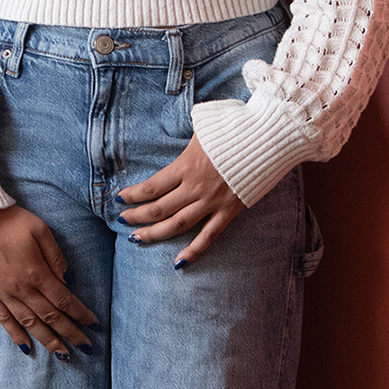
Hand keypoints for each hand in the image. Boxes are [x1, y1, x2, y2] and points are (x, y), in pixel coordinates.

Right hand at [0, 205, 97, 358]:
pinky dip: (15, 334)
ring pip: (29, 323)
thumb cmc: (8, 219)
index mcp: (36, 272)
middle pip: (50, 317)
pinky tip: (26, 347)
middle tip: (86, 347)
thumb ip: (56, 257)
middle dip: (70, 333)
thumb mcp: (39, 229)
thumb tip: (68, 281)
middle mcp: (20, 288)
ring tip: (61, 354)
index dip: (81, 314)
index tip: (94, 325)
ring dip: (47, 340)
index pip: (64, 300)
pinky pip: (3, 319)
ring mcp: (2, 292)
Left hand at [118, 136, 242, 265]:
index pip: (151, 187)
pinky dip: (194, 250)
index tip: (120, 198)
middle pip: (158, 208)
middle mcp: (195, 187)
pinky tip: (179, 262)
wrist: (269, 137)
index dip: (132, 195)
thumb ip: (188, 136)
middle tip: (123, 220)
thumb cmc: (235, 127)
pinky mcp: (230, 211)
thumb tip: (182, 133)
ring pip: (177, 225)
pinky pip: (209, 235)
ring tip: (137, 238)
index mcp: (185, 166)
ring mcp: (212, 202)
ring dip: (154, 233)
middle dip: (137, 216)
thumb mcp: (203, 126)